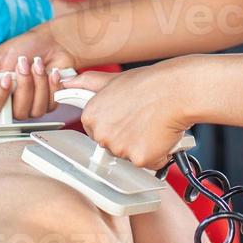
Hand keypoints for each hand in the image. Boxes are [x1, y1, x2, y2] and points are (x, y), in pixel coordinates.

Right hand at [0, 25, 80, 119]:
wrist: (53, 42)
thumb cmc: (23, 47)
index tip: (5, 78)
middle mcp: (9, 104)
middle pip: (16, 111)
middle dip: (24, 84)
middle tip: (24, 63)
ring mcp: (29, 106)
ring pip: (35, 109)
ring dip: (39, 81)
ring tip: (38, 63)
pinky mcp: (48, 104)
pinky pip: (51, 104)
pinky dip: (52, 84)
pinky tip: (52, 71)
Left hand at [61, 63, 193, 169]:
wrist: (176, 90)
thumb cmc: (149, 84)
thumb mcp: (112, 79)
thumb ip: (86, 83)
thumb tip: (66, 82)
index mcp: (91, 116)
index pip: (96, 132)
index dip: (114, 125)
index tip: (126, 117)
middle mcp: (102, 134)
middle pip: (112, 147)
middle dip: (127, 137)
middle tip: (141, 119)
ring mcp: (120, 148)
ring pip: (130, 157)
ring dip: (142, 146)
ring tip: (152, 125)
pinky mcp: (140, 159)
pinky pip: (149, 164)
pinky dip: (158, 154)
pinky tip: (161, 135)